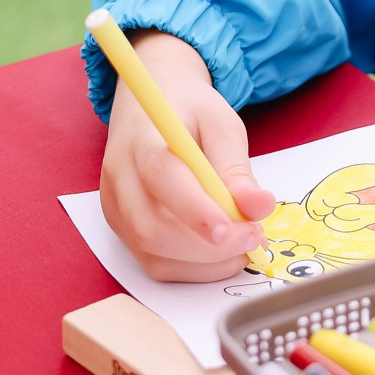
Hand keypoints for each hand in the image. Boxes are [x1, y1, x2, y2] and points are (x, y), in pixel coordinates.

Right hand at [96, 32, 275, 282]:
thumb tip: (259, 207)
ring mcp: (115, 206)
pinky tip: (220, 252)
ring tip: (242, 243)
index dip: (196, 210)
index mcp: (142, 139)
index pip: (161, 178)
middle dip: (209, 246)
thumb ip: (237, 168)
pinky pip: (154, 262)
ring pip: (152, 253)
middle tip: (254, 236)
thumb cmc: (189, 112)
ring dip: (205, 262)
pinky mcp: (121, 228)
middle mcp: (119, 176)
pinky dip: (193, 268)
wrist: (151, 107)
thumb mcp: (222, 125)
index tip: (236, 229)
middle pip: (152, 227)